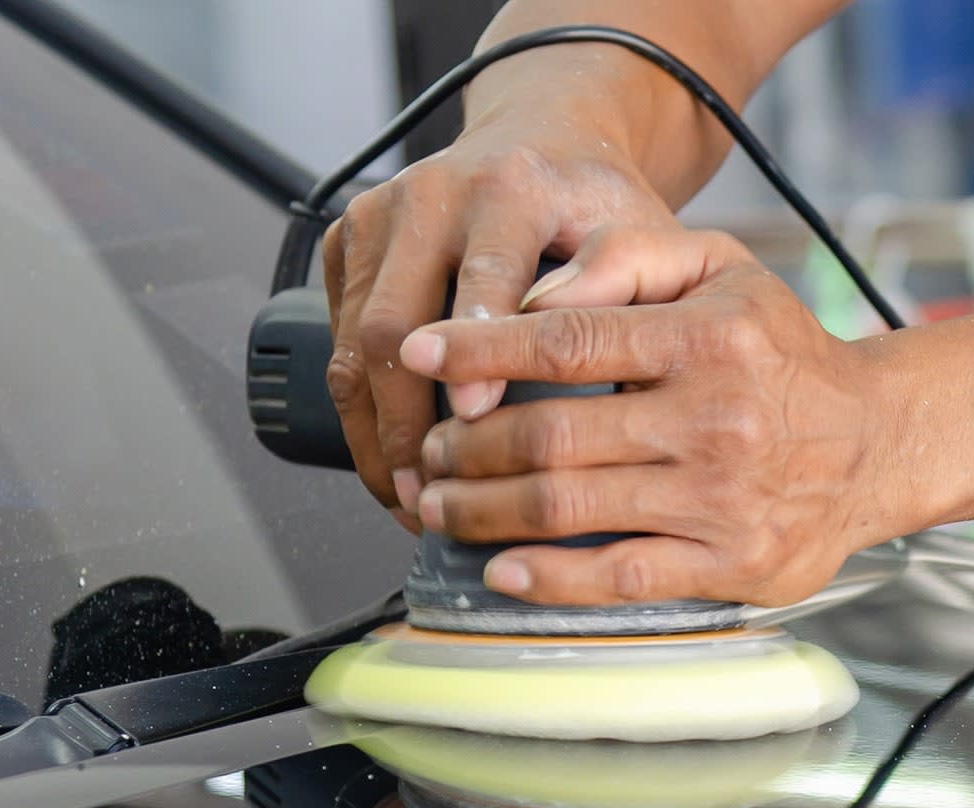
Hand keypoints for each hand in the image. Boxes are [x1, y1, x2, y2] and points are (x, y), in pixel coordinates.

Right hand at [323, 108, 677, 532]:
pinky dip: (359, 411)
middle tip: (435, 492)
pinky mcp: (346, 241)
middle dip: (407, 422)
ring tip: (410, 498)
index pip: (483, 276)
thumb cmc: (596, 204)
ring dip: (375, 433)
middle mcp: (432, 194)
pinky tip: (391, 463)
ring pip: (351, 342)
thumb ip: (626, 289)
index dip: (478, 355)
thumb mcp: (638, 234)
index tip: (477, 421)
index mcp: (510, 186)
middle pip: (393, 323)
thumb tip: (578, 365)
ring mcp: (379, 215)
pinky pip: (336, 340)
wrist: (546, 144)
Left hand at [397, 227, 912, 606]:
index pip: (567, 341)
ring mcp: (723, 499)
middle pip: (550, 437)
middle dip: (466, 446)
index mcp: (708, 339)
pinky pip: (619, 578)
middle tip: (429, 448)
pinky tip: (503, 567)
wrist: (878, 440)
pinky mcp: (733, 564)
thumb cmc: (785, 353)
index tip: (419, 353)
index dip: (478, 348)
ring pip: (568, 509)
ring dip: (483, 510)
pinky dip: (548, 579)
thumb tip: (534, 296)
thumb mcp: (723, 269)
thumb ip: (627, 255)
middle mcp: (716, 420)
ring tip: (444, 501)